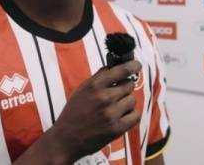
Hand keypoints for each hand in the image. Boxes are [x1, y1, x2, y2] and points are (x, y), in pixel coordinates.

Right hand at [14, 60, 140, 163]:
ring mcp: (111, 113)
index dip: (132, 66)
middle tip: (117, 94)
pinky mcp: (116, 128)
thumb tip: (113, 67)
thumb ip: (98, 78)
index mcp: (94, 86)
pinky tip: (122, 116)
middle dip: (125, 87)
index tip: (136, 65)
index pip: (121, 70)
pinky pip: (135, 115)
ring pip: (132, 100)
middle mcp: (104, 98)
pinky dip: (131, 115)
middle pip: (129, 85)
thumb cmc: (73, 113)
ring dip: (127, 102)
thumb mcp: (81, 90)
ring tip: (116, 108)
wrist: (66, 138)